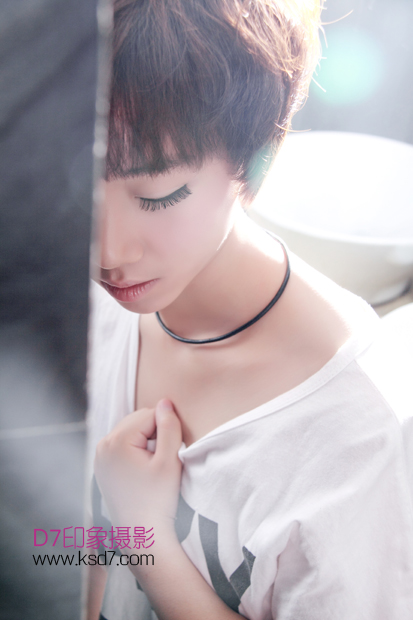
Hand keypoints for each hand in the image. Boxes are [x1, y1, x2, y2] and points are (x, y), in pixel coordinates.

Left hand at [94, 399, 181, 536]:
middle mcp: (102, 445)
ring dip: (146, 441)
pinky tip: (143, 471)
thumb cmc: (158, 499)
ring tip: (153, 467)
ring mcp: (99, 456)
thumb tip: (165, 402)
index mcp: (117, 440)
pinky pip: (123, 445)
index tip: (171, 453)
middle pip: (138, 420)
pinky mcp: (102, 466)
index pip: (150, 414)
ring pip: (131, 431)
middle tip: (163, 460)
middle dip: (155, 433)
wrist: (142, 535)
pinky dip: (136, 450)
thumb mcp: (170, 461)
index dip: (167, 429)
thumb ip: (169, 427)